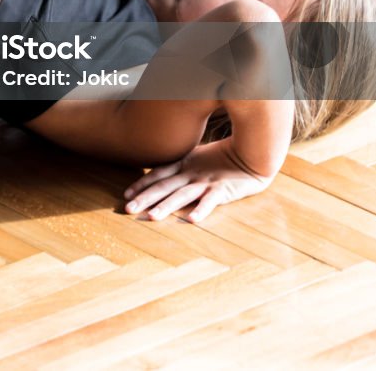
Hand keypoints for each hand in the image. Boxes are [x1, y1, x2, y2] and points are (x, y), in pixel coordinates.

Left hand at [122, 138, 274, 222]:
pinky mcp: (222, 190)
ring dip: (166, 206)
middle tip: (128, 210)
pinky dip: (201, 210)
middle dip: (145, 198)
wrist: (250, 154)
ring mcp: (206, 181)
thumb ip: (179, 165)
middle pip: (164, 186)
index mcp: (183, 164)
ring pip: (182, 195)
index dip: (141, 184)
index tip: (126, 195)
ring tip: (152, 217)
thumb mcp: (196, 157)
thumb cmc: (221, 158)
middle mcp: (190, 172)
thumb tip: (159, 174)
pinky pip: (210, 201)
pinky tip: (191, 221)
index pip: (158, 174)